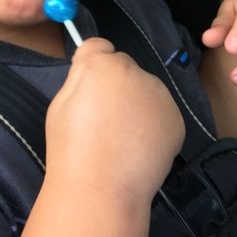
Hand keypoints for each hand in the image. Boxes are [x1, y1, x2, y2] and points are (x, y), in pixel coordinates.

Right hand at [45, 38, 184, 206]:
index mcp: (102, 64)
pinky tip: (139, 147)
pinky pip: (161, 112)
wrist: (102, 189)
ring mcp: (160, 95)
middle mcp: (135, 71)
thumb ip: (79, 77)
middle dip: (115, 85)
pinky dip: (152, 124)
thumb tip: (91, 64)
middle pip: (124, 68)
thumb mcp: (60, 104)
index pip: (99, 48)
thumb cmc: (71, 148)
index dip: (91, 65)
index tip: (88, 87)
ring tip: (122, 138)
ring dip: (136, 103)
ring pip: (145, 90)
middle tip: (104, 119)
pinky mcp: (176, 118)